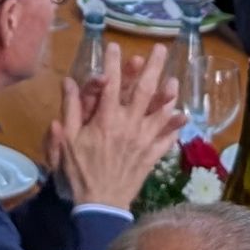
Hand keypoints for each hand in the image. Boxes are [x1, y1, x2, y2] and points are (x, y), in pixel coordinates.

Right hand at [49, 42, 185, 207]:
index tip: (114, 46)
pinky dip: (175, 127)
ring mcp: (144, 140)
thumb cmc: (80, 170)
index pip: (112, 84)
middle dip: (152, 68)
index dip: (113, 63)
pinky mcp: (152, 155)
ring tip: (174, 80)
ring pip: (161, 113)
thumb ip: (70, 109)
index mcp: (107, 119)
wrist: (100, 202)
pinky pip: (167, 139)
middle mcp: (129, 125)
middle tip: (160, 49)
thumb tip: (69, 81)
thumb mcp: (68, 140)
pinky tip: (181, 117)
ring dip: (169, 96)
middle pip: (144, 91)